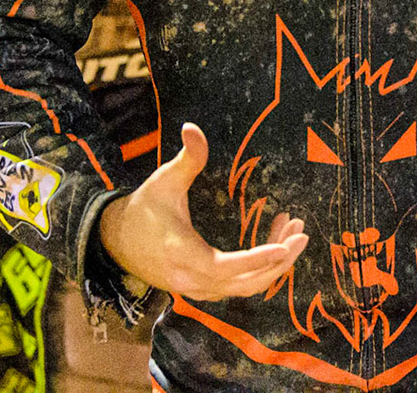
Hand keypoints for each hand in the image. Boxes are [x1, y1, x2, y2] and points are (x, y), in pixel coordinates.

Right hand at [97, 123, 307, 299]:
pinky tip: (273, 240)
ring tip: (293, 230)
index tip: (284, 247)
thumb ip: (186, 159)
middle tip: (302, 233)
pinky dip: (259, 268)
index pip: (225, 267)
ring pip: (245, 287)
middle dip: (278, 261)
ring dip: (272, 263)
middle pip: (245, 283)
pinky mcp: (201, 289)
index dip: (256, 260)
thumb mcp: (164, 181)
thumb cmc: (144, 208)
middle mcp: (190, 278)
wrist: (115, 242)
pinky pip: (238, 285)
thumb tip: (192, 127)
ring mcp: (196, 289)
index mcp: (181, 252)